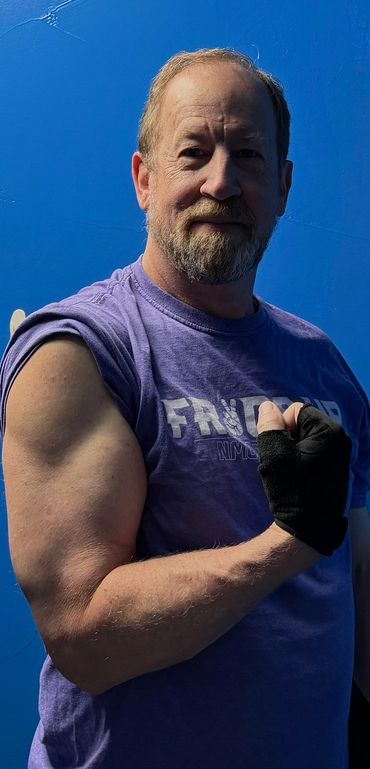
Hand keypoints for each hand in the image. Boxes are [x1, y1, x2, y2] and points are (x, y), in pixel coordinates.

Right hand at [256, 401, 351, 555]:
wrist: (308, 529)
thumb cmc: (291, 489)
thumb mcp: (274, 454)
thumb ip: (269, 426)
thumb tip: (268, 406)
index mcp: (329, 431)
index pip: (297, 410)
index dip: (282, 426)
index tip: (280, 449)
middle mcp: (341, 440)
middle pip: (304, 423)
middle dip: (288, 437)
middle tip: (284, 461)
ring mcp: (342, 456)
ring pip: (308, 439)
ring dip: (294, 450)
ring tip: (290, 472)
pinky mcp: (338, 470)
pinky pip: (315, 453)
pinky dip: (303, 460)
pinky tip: (299, 479)